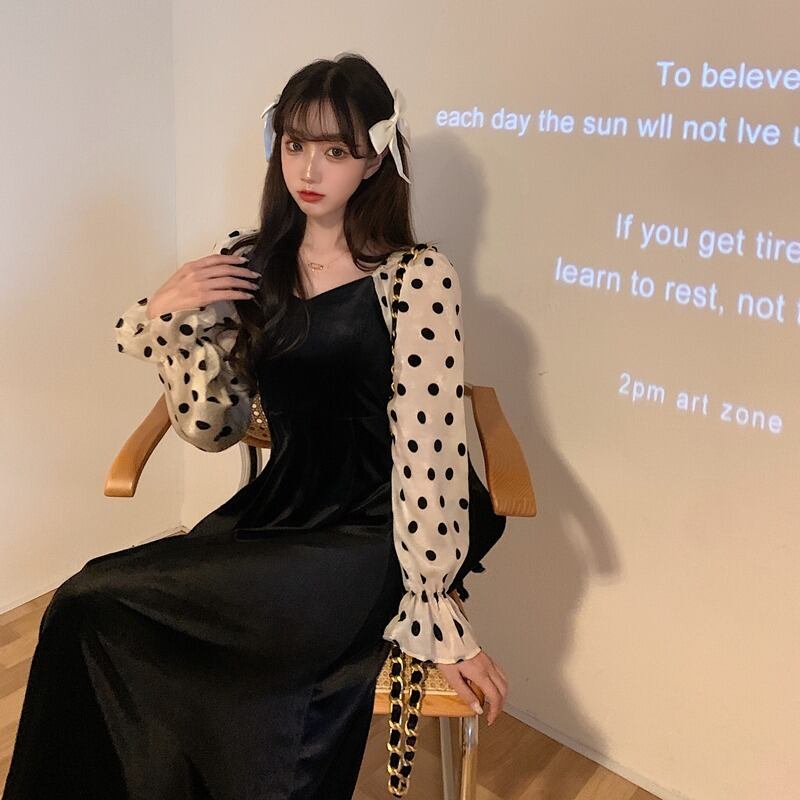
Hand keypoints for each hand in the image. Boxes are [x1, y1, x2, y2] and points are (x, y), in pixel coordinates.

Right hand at [146, 253, 260, 319]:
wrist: (158, 309)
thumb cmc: (169, 297)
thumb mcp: (181, 279)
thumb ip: (196, 274)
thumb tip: (214, 275)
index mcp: (191, 266)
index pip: (216, 258)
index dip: (232, 259)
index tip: (243, 261)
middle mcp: (197, 273)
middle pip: (226, 268)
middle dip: (243, 271)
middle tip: (254, 275)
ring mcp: (200, 285)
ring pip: (229, 280)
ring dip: (244, 283)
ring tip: (254, 286)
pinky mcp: (203, 297)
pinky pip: (226, 293)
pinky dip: (239, 294)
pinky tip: (247, 296)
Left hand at [435, 649, 507, 725]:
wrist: (448, 636)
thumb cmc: (448, 655)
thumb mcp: (453, 678)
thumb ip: (466, 694)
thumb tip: (477, 708)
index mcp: (480, 674)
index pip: (495, 697)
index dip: (494, 711)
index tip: (490, 719)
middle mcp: (487, 667)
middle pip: (503, 690)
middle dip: (500, 705)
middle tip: (493, 714)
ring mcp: (488, 661)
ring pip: (504, 681)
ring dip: (502, 694)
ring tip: (494, 703)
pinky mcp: (486, 657)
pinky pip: (500, 672)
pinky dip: (500, 683)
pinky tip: (493, 686)